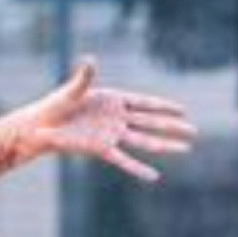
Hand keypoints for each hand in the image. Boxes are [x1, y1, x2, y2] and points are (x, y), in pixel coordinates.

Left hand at [25, 58, 195, 183]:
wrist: (43, 126)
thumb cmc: (57, 105)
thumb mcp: (71, 91)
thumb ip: (84, 78)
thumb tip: (90, 59)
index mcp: (114, 100)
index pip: (144, 103)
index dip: (163, 106)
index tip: (182, 110)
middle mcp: (117, 119)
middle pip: (151, 122)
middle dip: (172, 127)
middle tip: (194, 131)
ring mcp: (112, 135)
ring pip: (144, 141)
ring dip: (164, 145)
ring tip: (185, 149)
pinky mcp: (102, 150)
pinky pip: (124, 160)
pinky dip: (138, 168)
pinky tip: (154, 176)